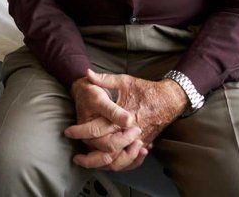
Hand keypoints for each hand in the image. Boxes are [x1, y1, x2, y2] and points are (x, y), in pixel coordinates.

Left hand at [65, 70, 187, 169]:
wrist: (170, 99)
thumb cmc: (146, 89)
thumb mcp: (125, 81)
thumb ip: (105, 79)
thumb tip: (87, 73)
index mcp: (122, 116)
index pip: (97, 130)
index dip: (80, 131)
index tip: (68, 132)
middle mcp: (130, 132)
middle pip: (107, 151)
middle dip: (89, 158)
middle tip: (76, 157)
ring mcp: (139, 140)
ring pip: (118, 161)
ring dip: (102, 164)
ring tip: (87, 163)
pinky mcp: (144, 144)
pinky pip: (130, 161)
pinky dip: (118, 165)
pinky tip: (106, 163)